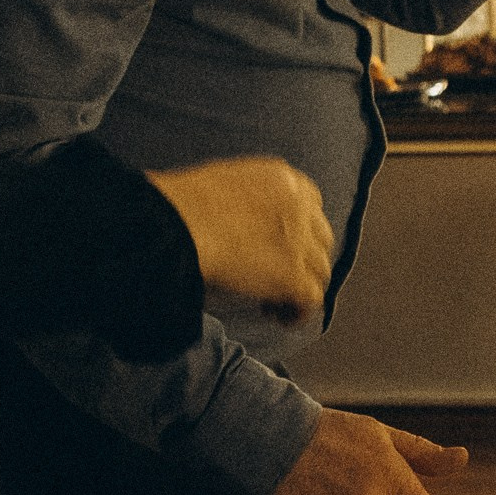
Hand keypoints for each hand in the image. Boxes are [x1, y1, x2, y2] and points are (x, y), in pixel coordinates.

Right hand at [146, 156, 332, 322]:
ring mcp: (300, 241)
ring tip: (274, 300)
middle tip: (279, 274)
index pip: (312, 204)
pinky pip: (311, 300)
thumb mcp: (224, 183)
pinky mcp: (293, 275)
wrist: (175, 224)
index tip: (285, 244)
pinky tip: (278, 316)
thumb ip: (250, 198)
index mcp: (282, 178)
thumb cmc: (180, 205)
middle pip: (320, 239)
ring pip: (320, 271)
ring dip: (300, 287)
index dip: (299, 229)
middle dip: (304, 258)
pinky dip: (297, 312)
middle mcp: (299, 206)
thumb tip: (249, 223)